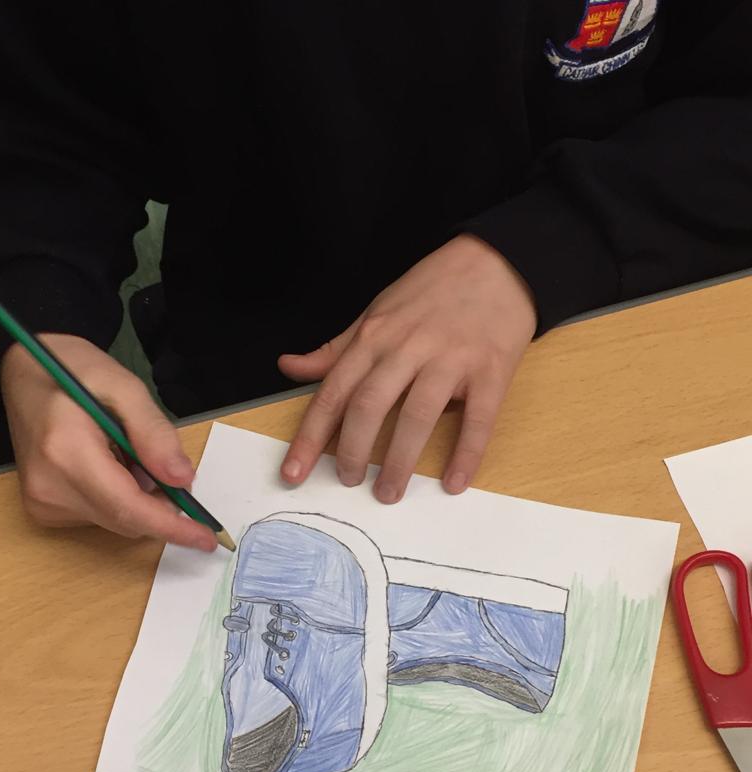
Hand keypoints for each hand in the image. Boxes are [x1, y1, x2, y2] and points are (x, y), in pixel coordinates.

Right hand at [0, 334, 216, 550]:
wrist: (25, 374)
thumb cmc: (74, 371)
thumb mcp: (125, 387)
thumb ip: (154, 434)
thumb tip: (183, 479)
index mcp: (67, 453)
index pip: (128, 508)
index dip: (172, 527)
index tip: (206, 538)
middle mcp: (50, 487)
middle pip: (126, 521)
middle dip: (161, 506)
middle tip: (172, 468)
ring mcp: (43, 502)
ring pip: (117, 521)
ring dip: (140, 498)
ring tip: (127, 452)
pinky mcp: (43, 509)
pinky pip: (101, 516)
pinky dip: (120, 498)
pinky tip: (111, 463)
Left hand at [278, 235, 536, 502]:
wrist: (498, 262)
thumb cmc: (432, 291)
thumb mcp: (376, 312)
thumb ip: (336, 349)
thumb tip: (289, 366)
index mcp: (375, 336)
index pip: (333, 393)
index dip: (310, 436)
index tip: (293, 473)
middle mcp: (408, 348)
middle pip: (370, 406)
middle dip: (353, 452)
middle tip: (347, 483)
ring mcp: (451, 359)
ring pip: (417, 416)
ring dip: (400, 461)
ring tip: (389, 493)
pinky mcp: (491, 370)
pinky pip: (477, 419)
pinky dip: (465, 455)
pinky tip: (453, 483)